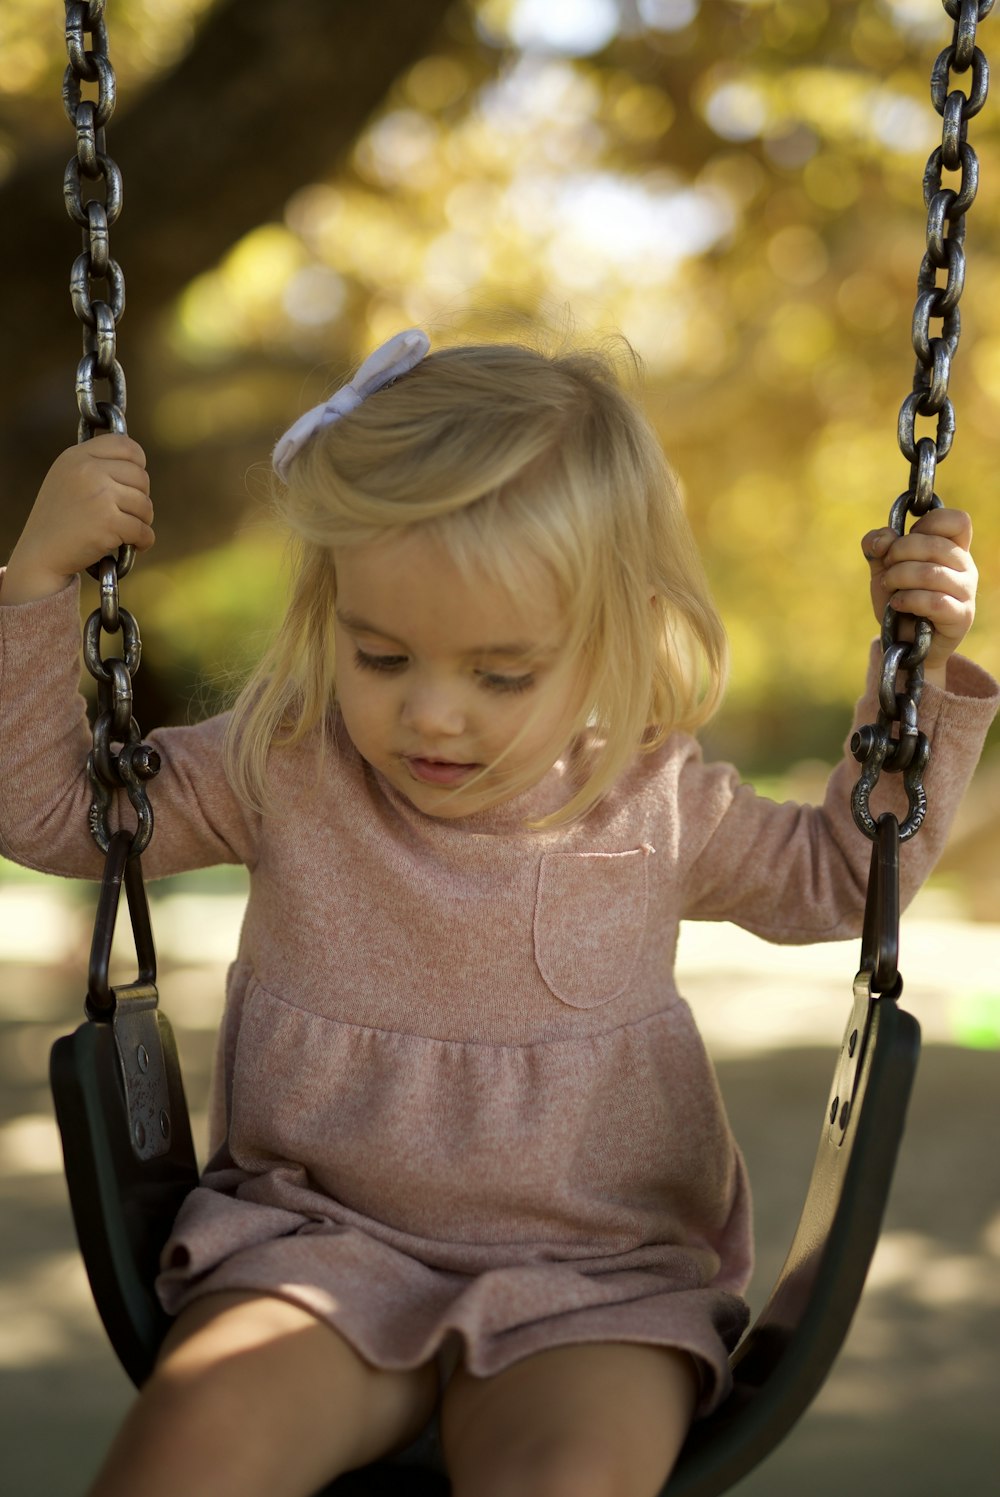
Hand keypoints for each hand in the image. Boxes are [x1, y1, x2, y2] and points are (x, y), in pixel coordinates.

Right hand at [2, 435, 153, 604]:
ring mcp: (100, 495)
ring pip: (146, 505)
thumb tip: (138, 467)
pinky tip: (135, 545)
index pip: (125, 445)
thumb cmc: (59, 519)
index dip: (138, 463)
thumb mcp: (68, 479)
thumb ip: (97, 466)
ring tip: (128, 530)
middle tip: (130, 513)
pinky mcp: (108, 522)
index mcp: (77, 456)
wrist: (41, 554)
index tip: (136, 481)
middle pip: (141, 477)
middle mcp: (88, 470)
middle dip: (141, 498)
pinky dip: (144, 541)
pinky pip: (144, 530)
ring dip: (143, 521)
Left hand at [862, 507, 976, 685]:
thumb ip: (878, 547)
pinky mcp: (961, 617)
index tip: (905, 541)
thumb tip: (884, 539)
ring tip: (890, 587)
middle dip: (899, 553)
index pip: (957, 520)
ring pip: (932, 573)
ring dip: (899, 577)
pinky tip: (897, 604)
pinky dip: (908, 600)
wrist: (903, 644)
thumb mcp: (882, 569)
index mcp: (953, 549)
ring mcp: (966, 593)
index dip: (927, 524)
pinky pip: (934, 601)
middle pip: (935, 545)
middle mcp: (965, 568)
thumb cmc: (899, 602)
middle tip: (887, 569)